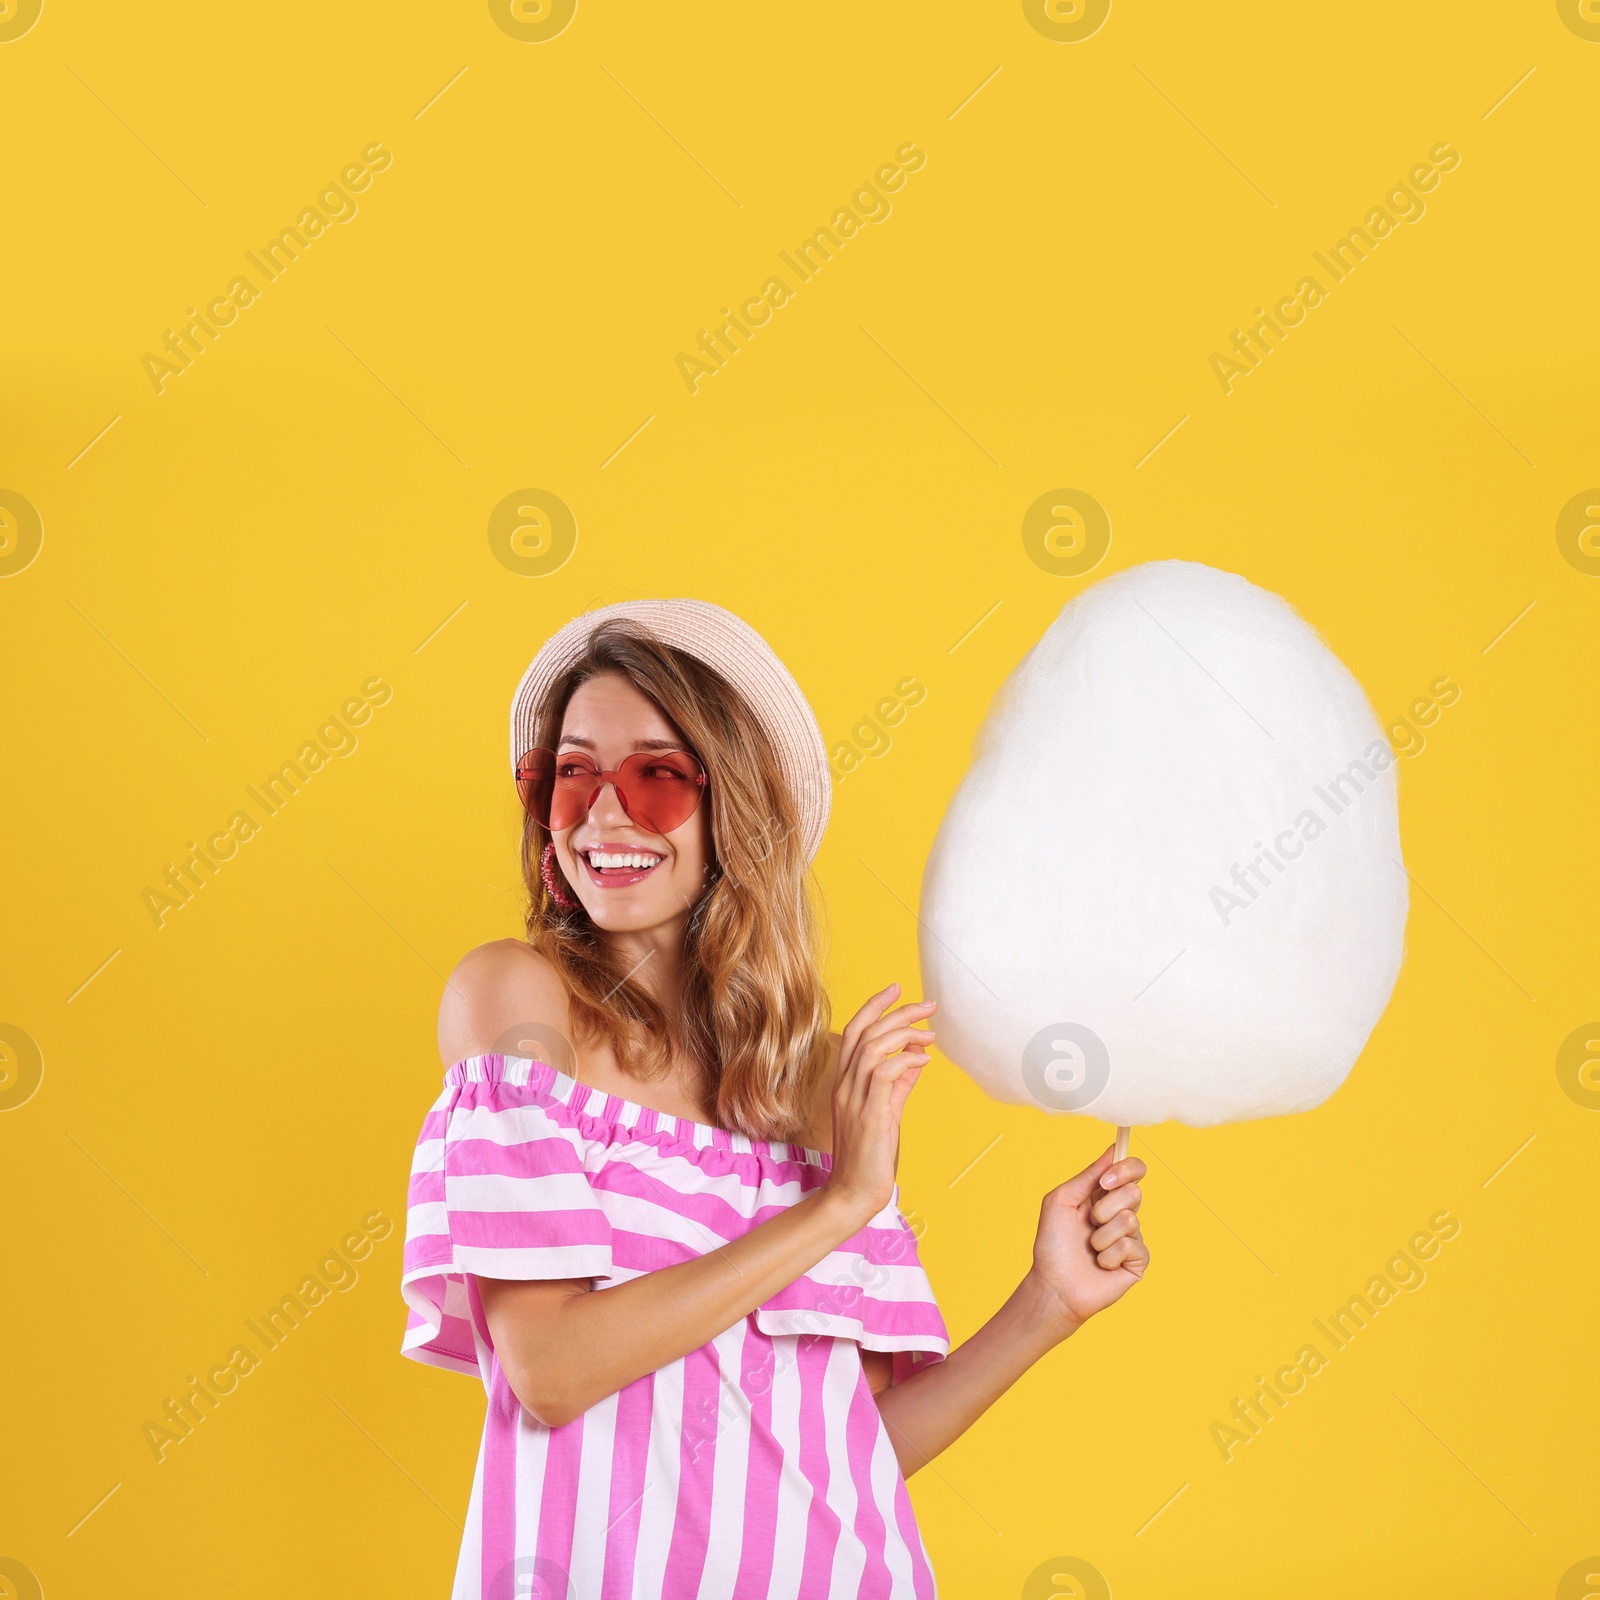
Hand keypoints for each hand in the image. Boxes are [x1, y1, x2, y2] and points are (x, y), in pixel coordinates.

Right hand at [822, 982, 934, 1230]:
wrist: (853, 1193)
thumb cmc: (870, 1156)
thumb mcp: (887, 1112)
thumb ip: (900, 1084)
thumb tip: (919, 1057)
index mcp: (845, 1082)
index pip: (854, 1031)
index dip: (875, 1006)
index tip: (897, 988)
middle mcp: (845, 1086)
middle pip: (863, 1032)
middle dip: (896, 1010)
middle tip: (928, 1004)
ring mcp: (854, 1100)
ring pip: (872, 1048)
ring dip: (904, 1033)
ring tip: (931, 1034)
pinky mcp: (869, 1115)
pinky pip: (884, 1074)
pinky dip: (906, 1061)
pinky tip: (925, 1060)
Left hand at [1026, 1144, 1148, 1339]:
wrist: (1054, 1284)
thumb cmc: (1053, 1243)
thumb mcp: (1062, 1199)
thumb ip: (1088, 1175)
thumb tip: (1114, 1150)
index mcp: (1104, 1195)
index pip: (1132, 1170)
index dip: (1126, 1169)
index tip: (1106, 1180)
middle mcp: (1121, 1212)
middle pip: (1134, 1191)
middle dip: (1105, 1206)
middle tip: (1089, 1221)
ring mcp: (1132, 1236)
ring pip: (1130, 1219)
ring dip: (1102, 1234)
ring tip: (1090, 1247)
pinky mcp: (1138, 1260)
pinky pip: (1131, 1245)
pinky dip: (1109, 1254)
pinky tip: (1100, 1264)